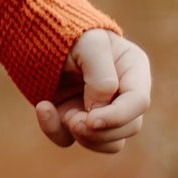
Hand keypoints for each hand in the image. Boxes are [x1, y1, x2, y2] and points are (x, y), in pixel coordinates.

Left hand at [36, 28, 149, 154]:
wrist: (39, 34)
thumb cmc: (70, 35)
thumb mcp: (90, 45)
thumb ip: (101, 75)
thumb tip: (100, 109)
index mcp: (134, 70)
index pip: (139, 102)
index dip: (118, 117)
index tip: (90, 120)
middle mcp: (123, 94)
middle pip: (130, 127)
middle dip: (101, 130)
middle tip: (72, 119)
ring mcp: (101, 110)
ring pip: (110, 143)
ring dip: (86, 137)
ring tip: (64, 115)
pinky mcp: (76, 120)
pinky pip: (72, 140)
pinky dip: (55, 131)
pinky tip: (43, 108)